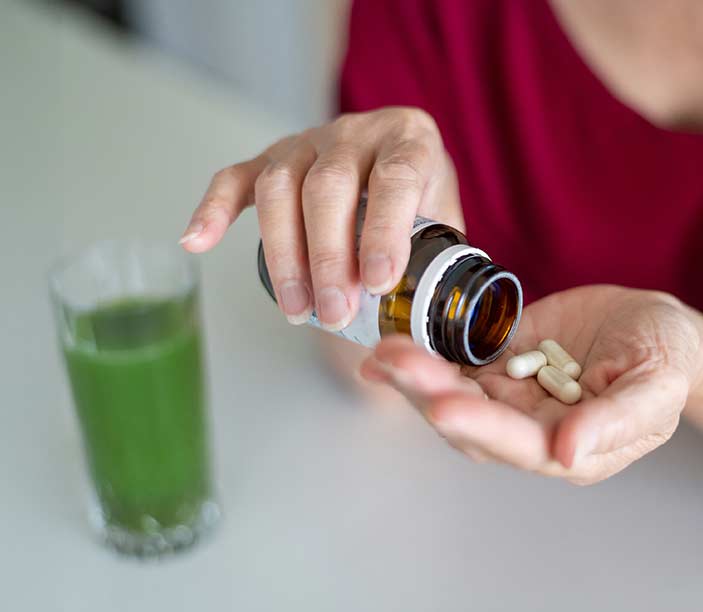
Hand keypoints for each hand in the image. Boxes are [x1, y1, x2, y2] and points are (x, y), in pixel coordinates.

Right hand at [180, 107, 461, 327]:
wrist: (402, 159)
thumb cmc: (424, 201)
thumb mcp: (448, 221)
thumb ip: (443, 262)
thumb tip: (433, 331)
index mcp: (411, 140)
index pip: (395, 179)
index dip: (384, 231)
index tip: (378, 283)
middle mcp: (358, 132)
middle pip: (329, 187)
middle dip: (329, 257)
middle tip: (335, 313)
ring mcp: (309, 141)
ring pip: (281, 186)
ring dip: (284, 253)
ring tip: (297, 311)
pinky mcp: (272, 156)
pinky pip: (236, 176)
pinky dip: (213, 208)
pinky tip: (197, 241)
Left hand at [360, 285, 702, 484]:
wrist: (657, 324)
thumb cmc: (669, 358)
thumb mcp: (657, 384)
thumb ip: (617, 419)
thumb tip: (569, 452)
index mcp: (573, 443)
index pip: (519, 442)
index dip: (481, 425)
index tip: (444, 404)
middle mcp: (533, 426)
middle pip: (472, 421)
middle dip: (430, 392)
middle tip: (396, 360)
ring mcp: (513, 394)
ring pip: (455, 393)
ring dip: (417, 376)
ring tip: (385, 350)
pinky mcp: (501, 361)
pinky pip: (456, 363)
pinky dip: (422, 359)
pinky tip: (387, 351)